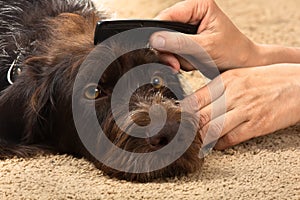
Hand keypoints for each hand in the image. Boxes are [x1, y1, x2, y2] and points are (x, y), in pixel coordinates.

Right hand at [150, 0, 299, 70]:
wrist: (243, 64)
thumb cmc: (233, 51)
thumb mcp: (206, 47)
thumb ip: (180, 43)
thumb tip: (156, 40)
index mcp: (199, 7)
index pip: (168, 15)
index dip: (159, 32)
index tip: (157, 48)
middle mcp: (192, 15)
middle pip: (164, 31)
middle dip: (171, 50)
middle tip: (176, 63)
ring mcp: (189, 29)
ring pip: (167, 44)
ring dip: (177, 58)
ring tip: (193, 61)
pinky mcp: (188, 41)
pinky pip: (174, 52)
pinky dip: (181, 61)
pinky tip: (192, 62)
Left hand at [184, 64, 299, 148]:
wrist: (299, 83)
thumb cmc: (267, 79)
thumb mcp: (239, 76)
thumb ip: (218, 89)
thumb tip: (196, 104)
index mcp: (226, 80)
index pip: (195, 99)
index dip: (181, 113)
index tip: (174, 121)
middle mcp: (233, 93)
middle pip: (200, 115)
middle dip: (187, 129)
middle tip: (179, 136)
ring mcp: (246, 109)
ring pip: (212, 128)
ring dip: (200, 139)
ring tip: (193, 143)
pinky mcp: (258, 124)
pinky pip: (231, 138)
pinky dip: (219, 144)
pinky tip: (215, 145)